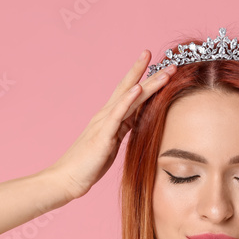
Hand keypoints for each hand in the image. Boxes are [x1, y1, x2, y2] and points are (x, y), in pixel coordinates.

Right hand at [51, 50, 176, 199]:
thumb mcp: (112, 143)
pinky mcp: (102, 135)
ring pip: (129, 98)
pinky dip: (127, 100)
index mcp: (111, 117)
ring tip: (164, 72)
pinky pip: (117, 114)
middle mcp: (107, 115)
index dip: (147, 79)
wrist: (67, 178)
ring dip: (147, 84)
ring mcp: (104, 123)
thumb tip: (139, 121)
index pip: (131, 94)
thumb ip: (123, 128)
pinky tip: (138, 88)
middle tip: (170, 60)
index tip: (162, 67)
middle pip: (131, 89)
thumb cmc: (89, 164)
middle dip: (151, 74)